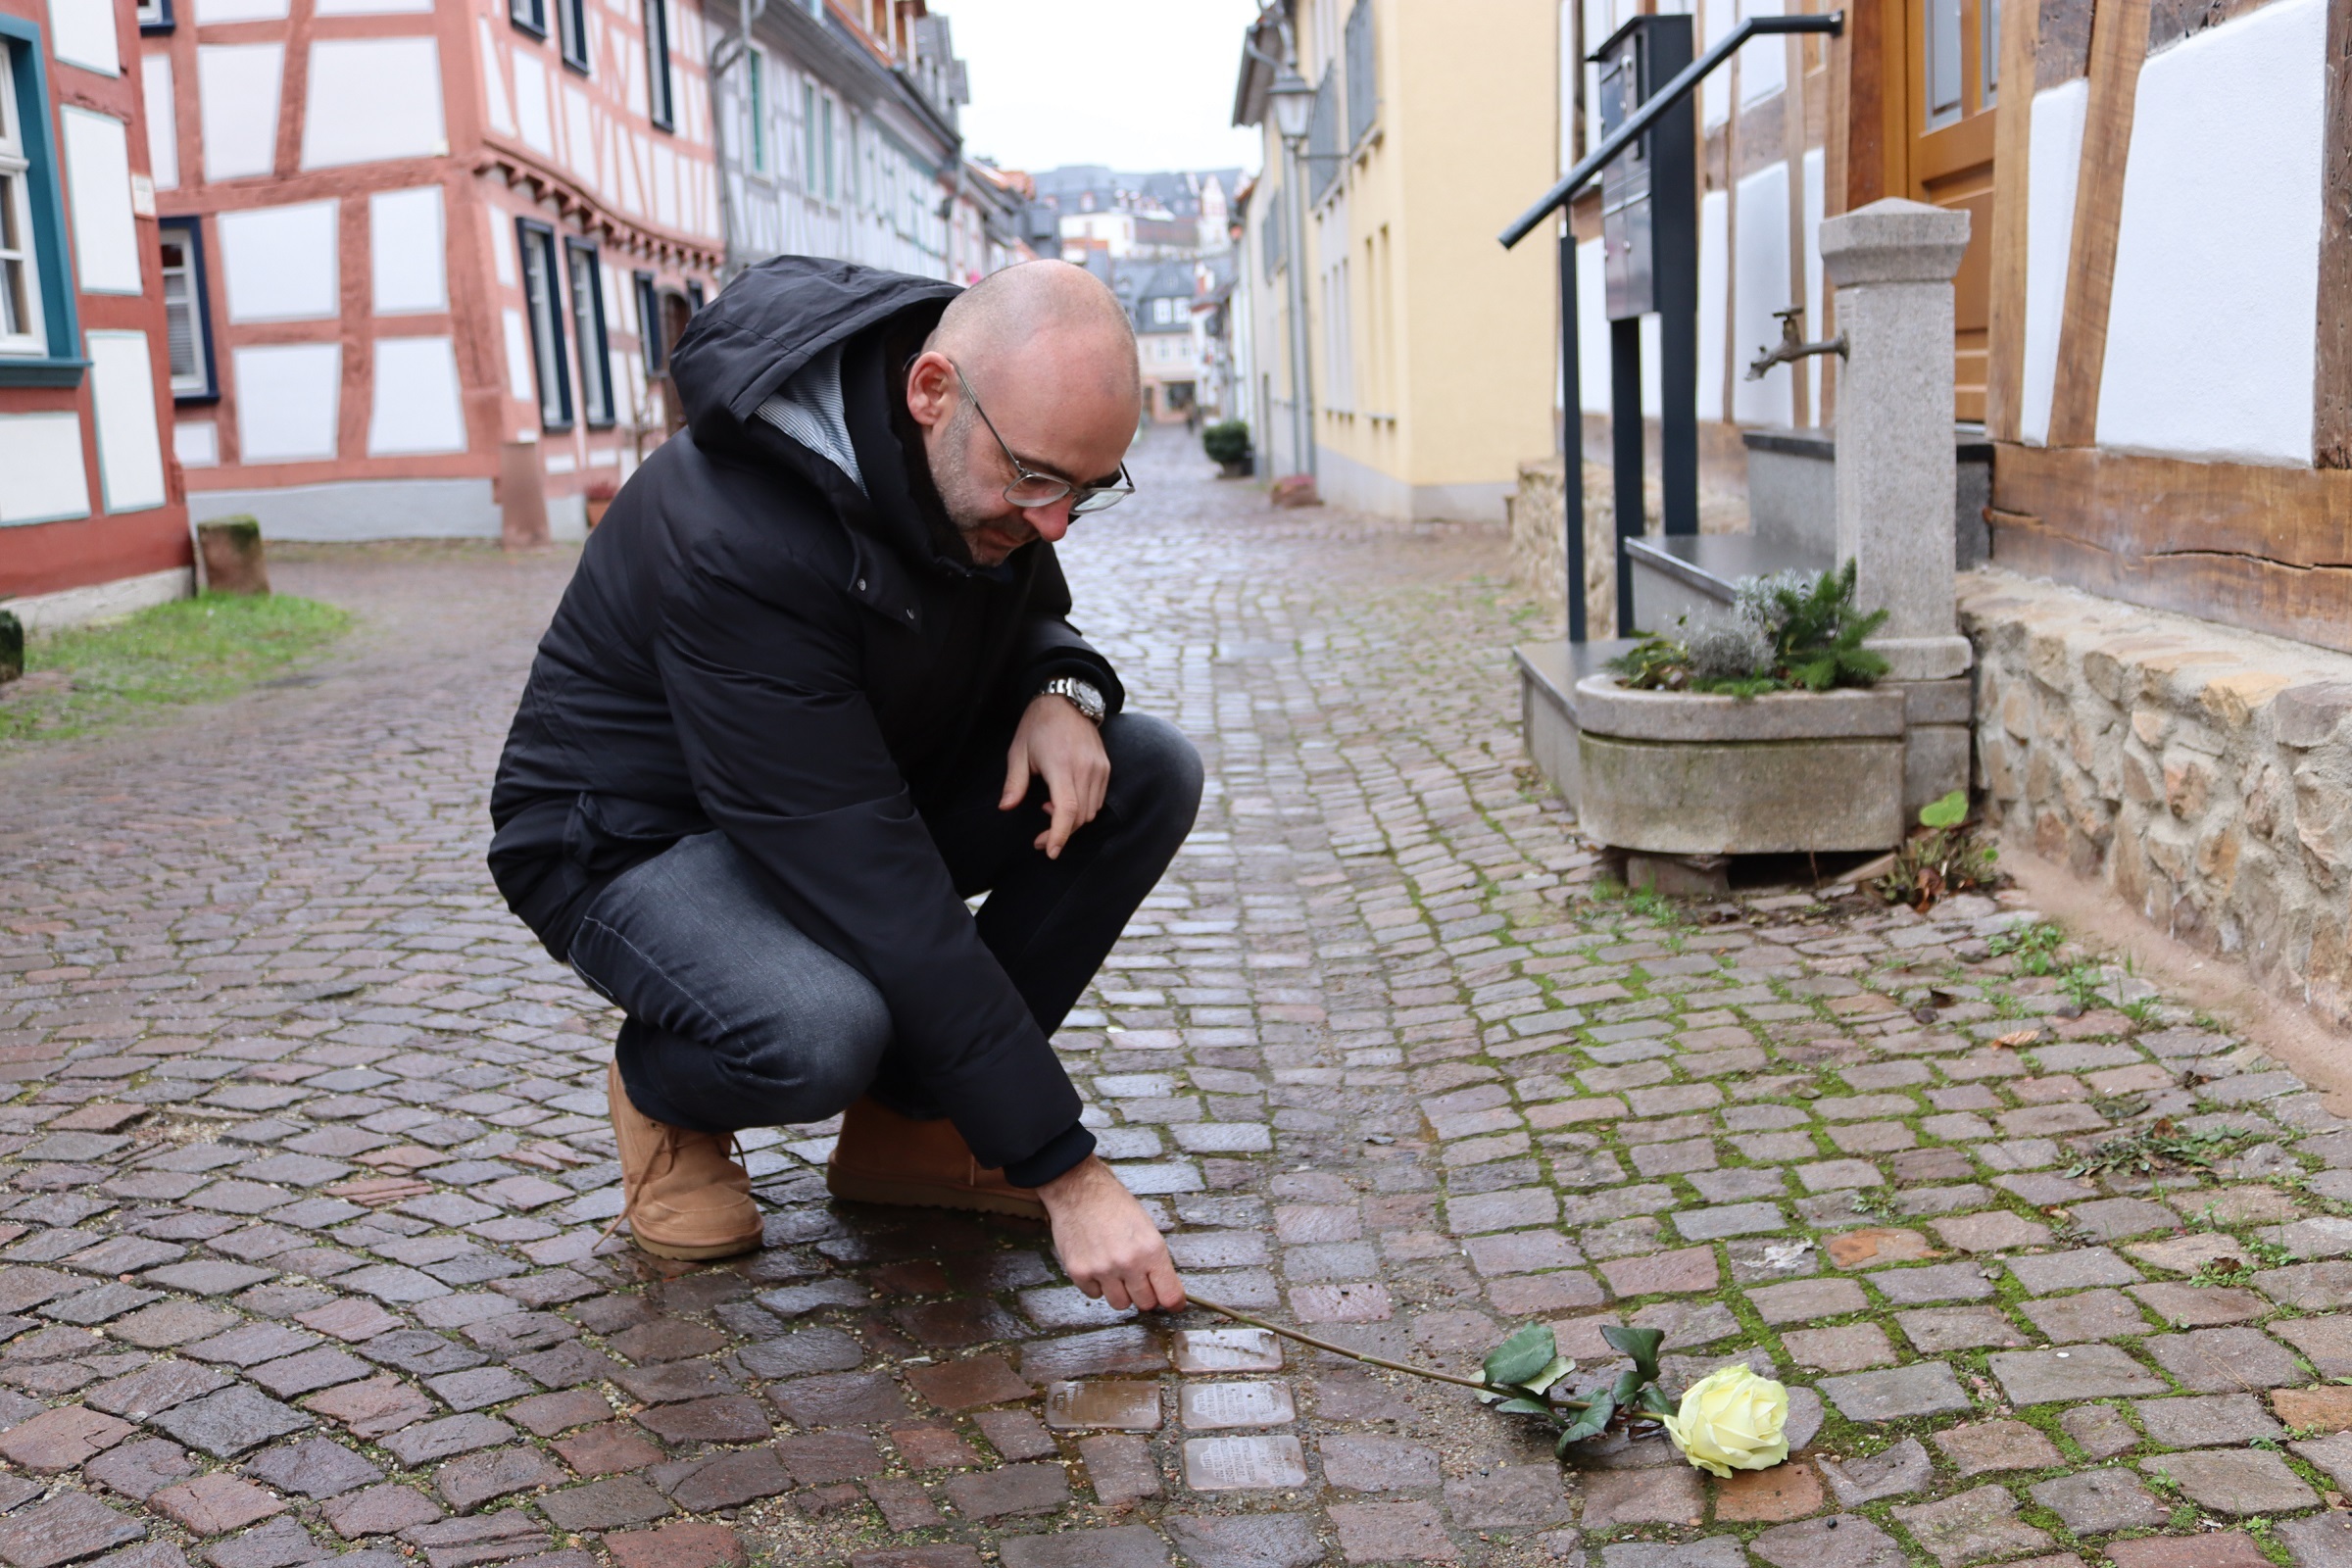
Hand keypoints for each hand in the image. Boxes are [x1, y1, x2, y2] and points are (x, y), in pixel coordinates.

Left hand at [1001, 693, 1110, 859]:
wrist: (1067, 701)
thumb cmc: (1037, 726)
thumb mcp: (1018, 752)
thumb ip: (1014, 783)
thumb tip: (1005, 807)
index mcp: (1061, 765)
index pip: (1067, 809)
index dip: (1060, 834)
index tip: (1051, 852)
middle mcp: (1085, 769)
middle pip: (1079, 817)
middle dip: (1061, 834)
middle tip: (1040, 840)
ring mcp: (1099, 769)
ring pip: (1090, 812)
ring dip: (1071, 821)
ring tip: (1048, 809)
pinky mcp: (1105, 768)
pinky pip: (1097, 800)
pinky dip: (1082, 809)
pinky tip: (1064, 799)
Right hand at [1035, 1155, 1185, 1311]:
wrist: (1079, 1191)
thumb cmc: (1115, 1205)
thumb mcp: (1147, 1228)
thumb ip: (1155, 1261)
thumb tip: (1164, 1289)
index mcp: (1151, 1250)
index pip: (1170, 1295)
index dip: (1173, 1302)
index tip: (1172, 1303)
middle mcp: (1129, 1263)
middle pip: (1145, 1304)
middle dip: (1144, 1294)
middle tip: (1137, 1278)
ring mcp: (1103, 1270)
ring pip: (1120, 1304)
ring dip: (1120, 1291)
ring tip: (1114, 1269)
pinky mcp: (1079, 1273)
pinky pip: (1095, 1295)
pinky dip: (1097, 1285)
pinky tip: (1096, 1263)